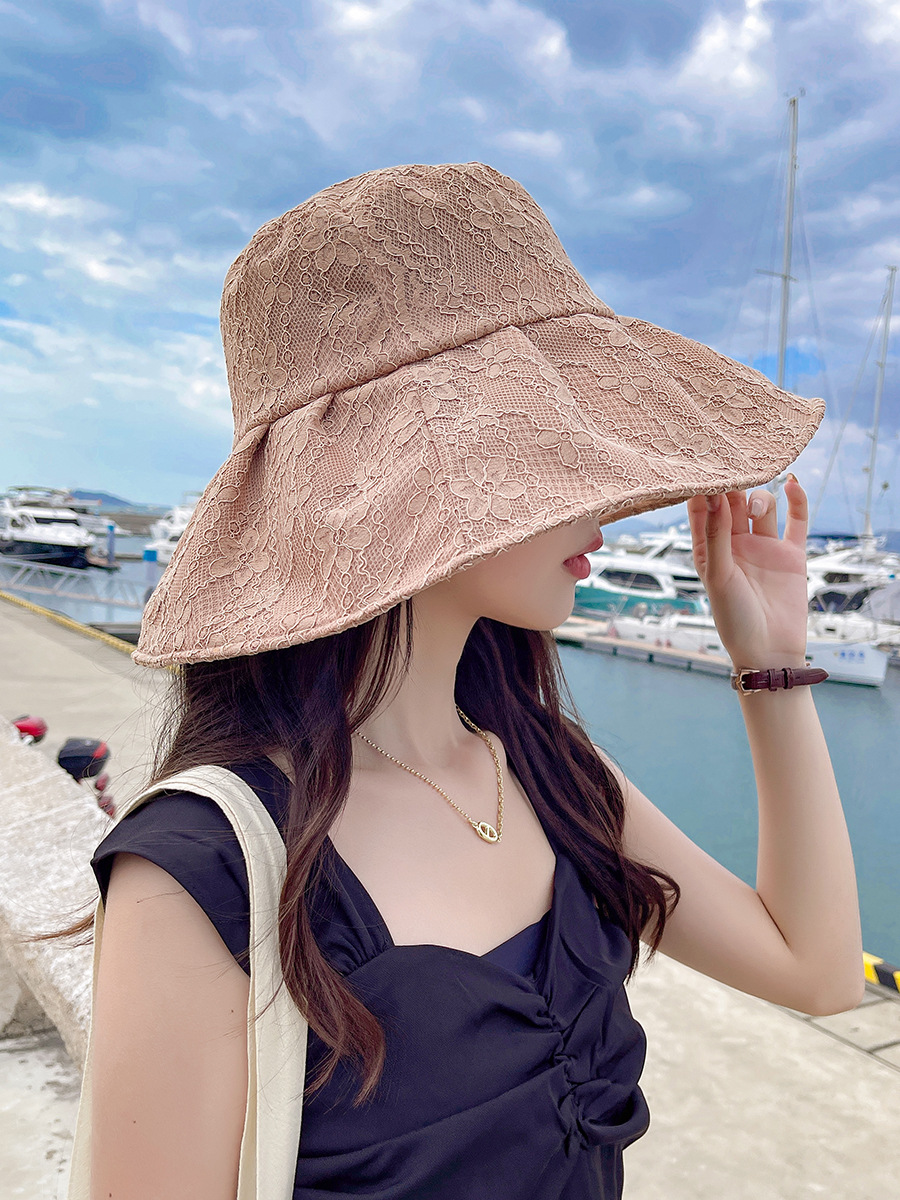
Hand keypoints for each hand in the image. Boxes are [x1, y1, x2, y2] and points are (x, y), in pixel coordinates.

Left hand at [686, 476, 808, 667]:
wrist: (769, 652)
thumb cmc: (733, 619)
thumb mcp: (719, 575)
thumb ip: (717, 536)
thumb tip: (716, 496)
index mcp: (709, 549)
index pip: (702, 509)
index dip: (701, 486)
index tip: (700, 461)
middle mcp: (735, 544)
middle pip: (733, 502)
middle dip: (732, 483)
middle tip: (732, 462)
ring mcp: (764, 547)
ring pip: (762, 507)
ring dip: (759, 497)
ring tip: (756, 505)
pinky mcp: (791, 554)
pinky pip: (796, 520)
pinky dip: (797, 501)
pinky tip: (792, 483)